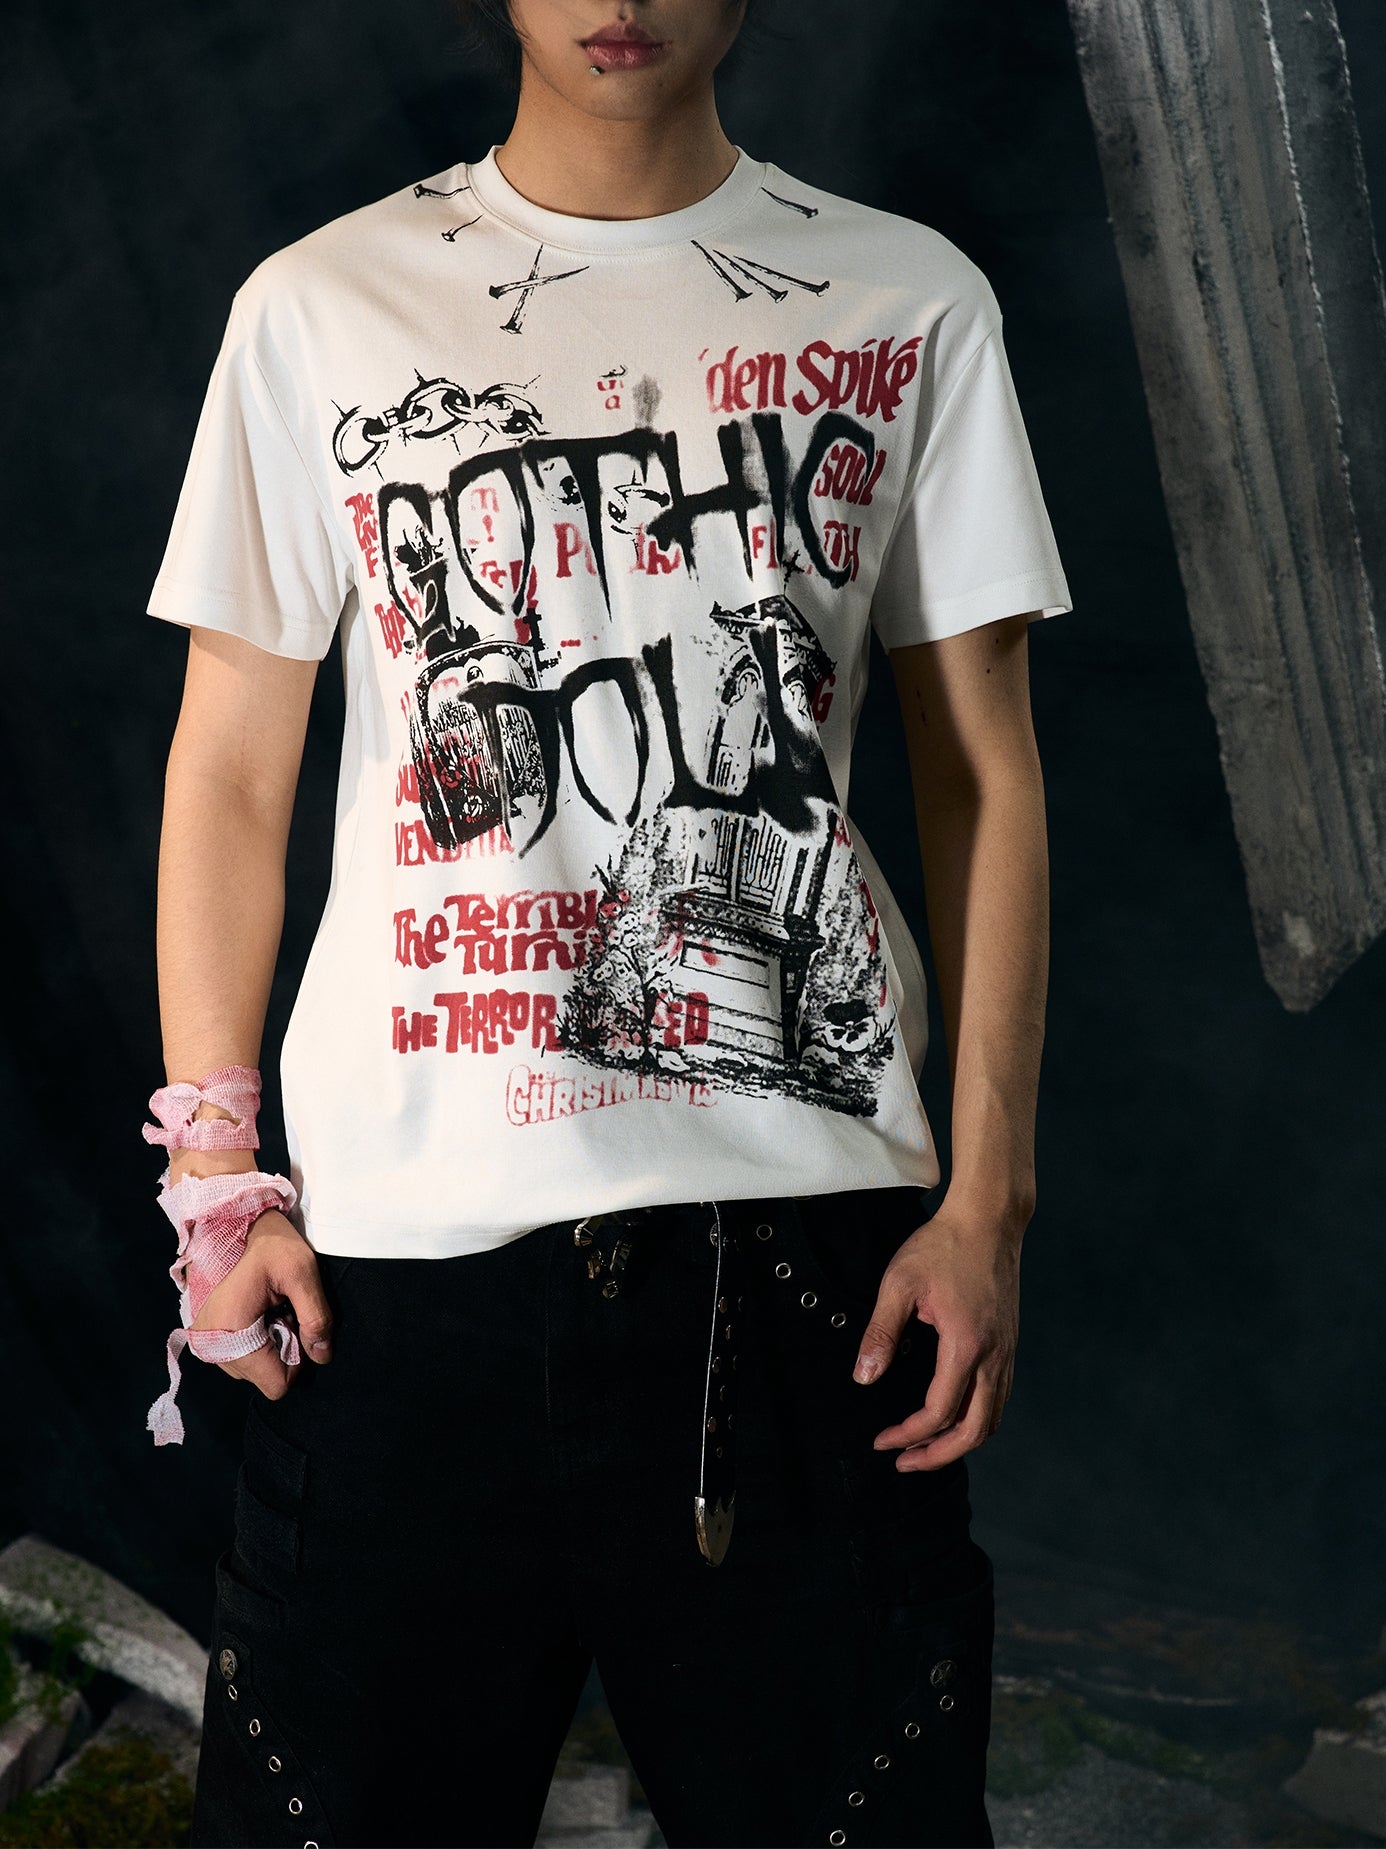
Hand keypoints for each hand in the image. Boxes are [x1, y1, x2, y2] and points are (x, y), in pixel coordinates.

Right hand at [189, 1211, 333, 1398]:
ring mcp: (206, 1345)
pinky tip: (259, 1315)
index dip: (297, 1361)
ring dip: (270, 1346)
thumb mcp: (304, 1274)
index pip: (275, 1384)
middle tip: (282, 1313)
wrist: (244, 1228)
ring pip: (255, 1371)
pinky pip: (243, 1359)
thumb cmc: (275, 1246)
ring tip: (270, 1311)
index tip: (294, 1325)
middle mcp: (210, 1346)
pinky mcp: (208, 1340)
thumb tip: (322, 1357)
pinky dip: (257, 1343)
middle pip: (265, 1378)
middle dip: (282, 1350)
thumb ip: (317, 1318)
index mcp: (230, 1331)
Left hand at [853, 1202, 1021, 1469]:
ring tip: (925, 1447)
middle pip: (975, 1431)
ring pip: (992, 1417)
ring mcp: (1007, 1351)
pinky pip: (998, 1397)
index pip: (938, 1412)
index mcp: (966, 1345)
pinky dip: (976, 1418)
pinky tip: (952, 1415)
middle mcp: (994, 1355)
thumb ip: (880, 1332)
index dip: (908, 1435)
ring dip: (959, 1440)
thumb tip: (864, 1377)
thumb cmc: (943, 1246)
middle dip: (939, 1455)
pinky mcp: (1009, 1343)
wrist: (989, 1219)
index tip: (882, 1441)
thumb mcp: (899, 1283)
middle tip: (905, 1462)